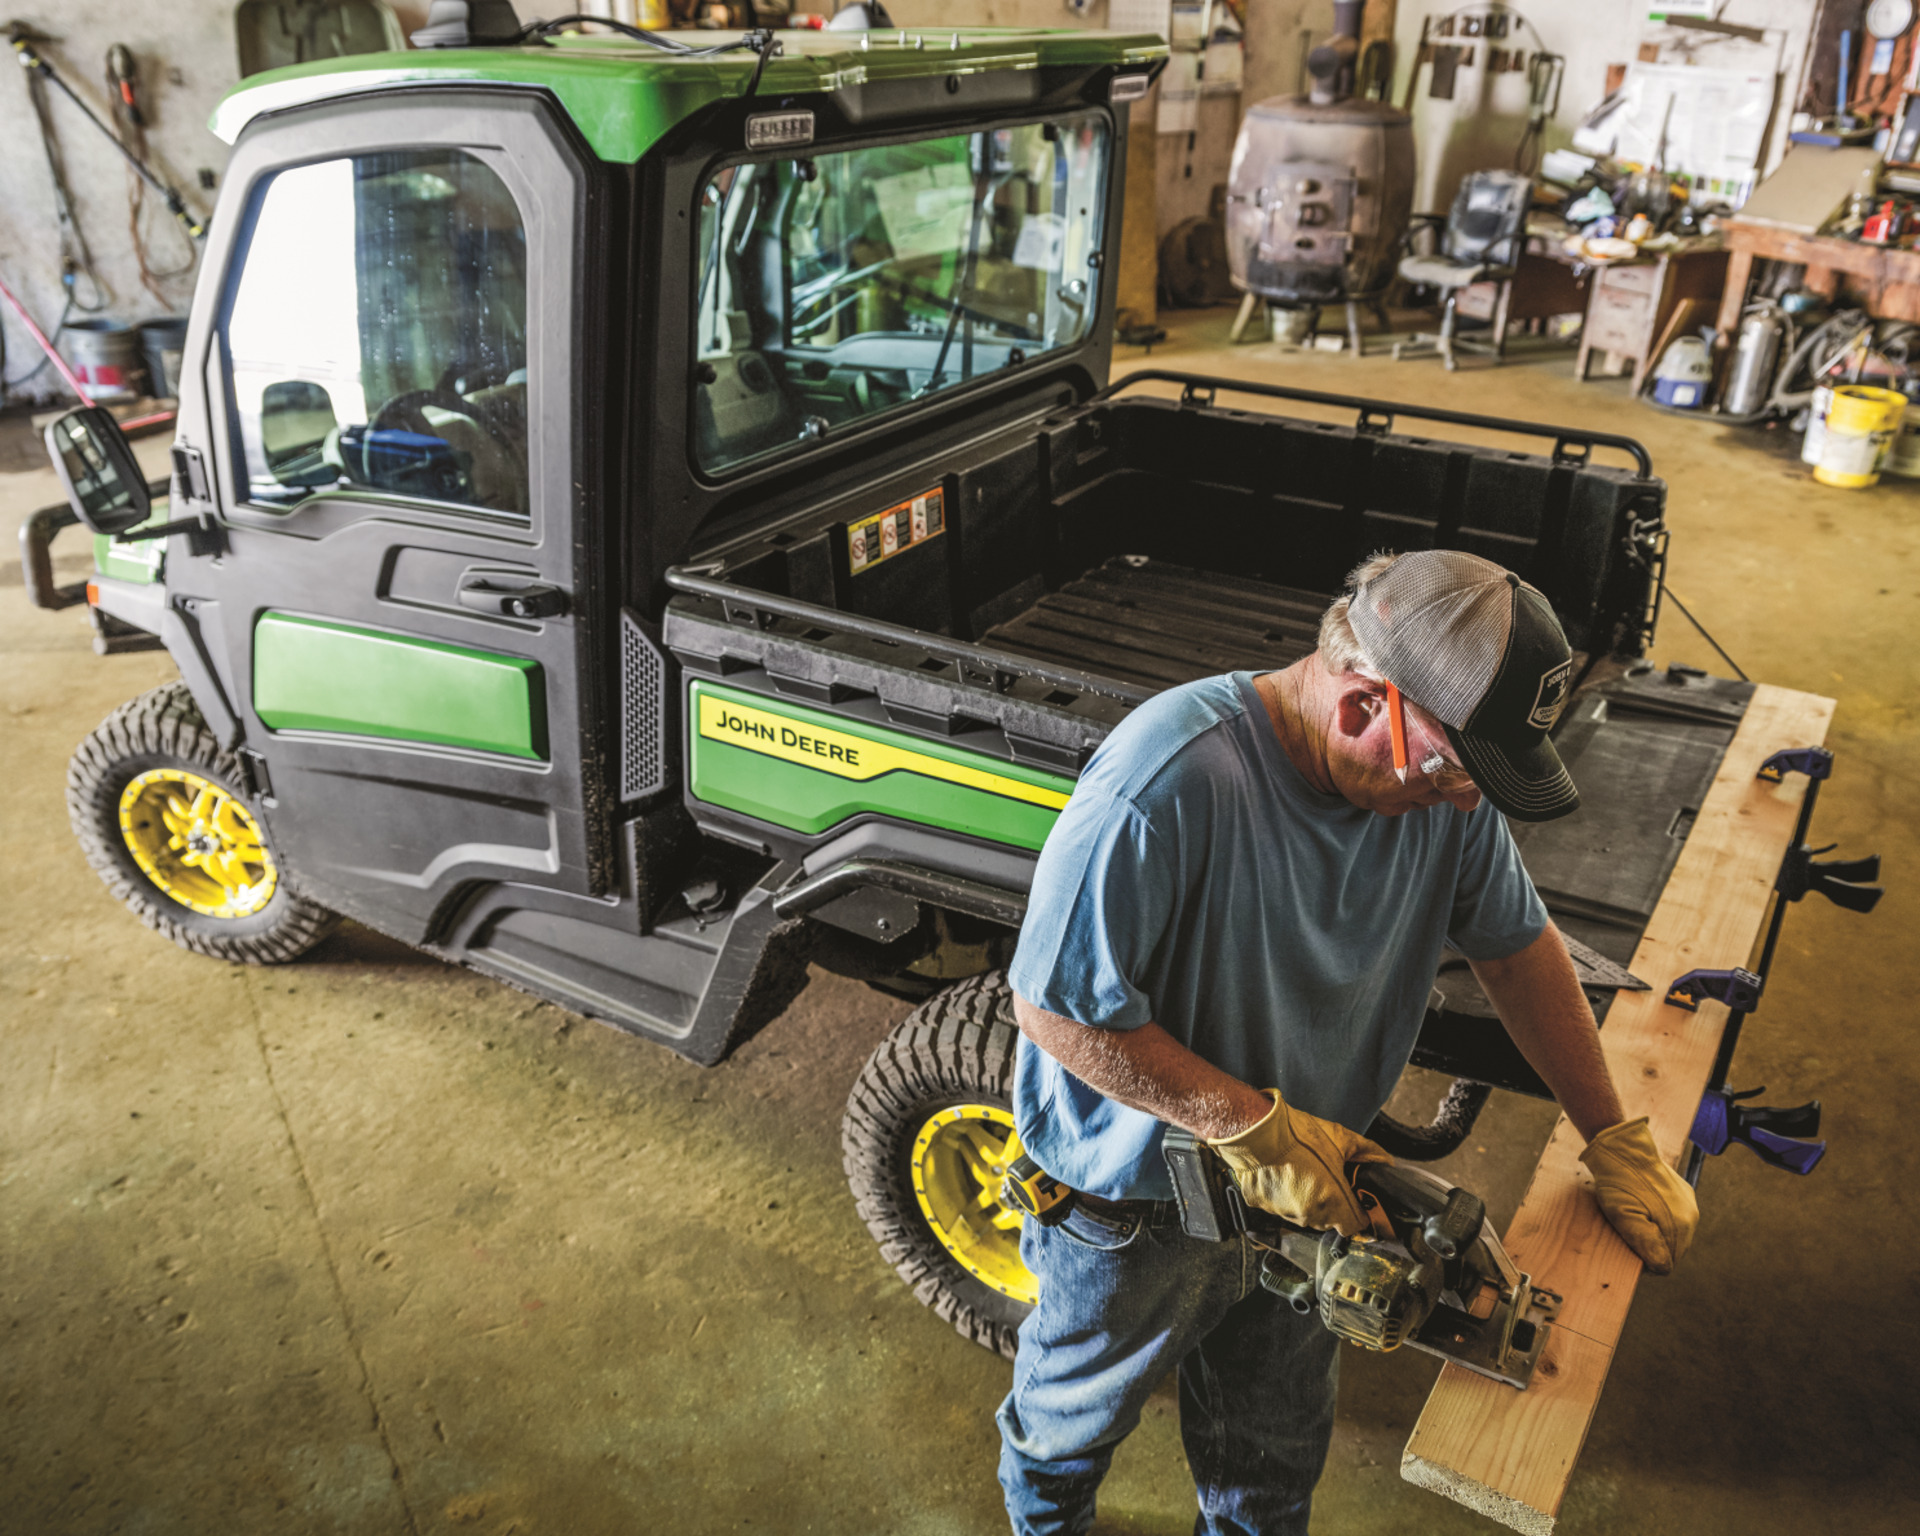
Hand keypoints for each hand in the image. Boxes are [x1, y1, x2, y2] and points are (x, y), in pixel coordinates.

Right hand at [1208, 1090, 1391, 1236]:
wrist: (1257, 1131)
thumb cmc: (1295, 1135)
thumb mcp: (1339, 1138)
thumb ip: (1368, 1152)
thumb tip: (1384, 1160)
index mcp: (1333, 1201)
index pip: (1354, 1226)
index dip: (1358, 1214)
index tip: (1357, 1204)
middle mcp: (1309, 1214)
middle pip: (1329, 1222)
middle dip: (1333, 1205)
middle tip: (1329, 1182)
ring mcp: (1285, 1212)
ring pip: (1304, 1215)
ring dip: (1308, 1202)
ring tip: (1304, 1175)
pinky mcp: (1263, 1206)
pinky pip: (1280, 1207)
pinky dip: (1284, 1196)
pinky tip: (1284, 1175)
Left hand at [1580, 1116, 1698, 1273]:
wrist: (1623, 1149)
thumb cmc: (1619, 1184)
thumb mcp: (1624, 1217)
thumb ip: (1646, 1245)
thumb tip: (1663, 1268)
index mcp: (1679, 1226)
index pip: (1668, 1263)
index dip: (1649, 1263)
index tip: (1631, 1251)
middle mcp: (1691, 1216)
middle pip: (1674, 1250)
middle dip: (1655, 1249)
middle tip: (1631, 1236)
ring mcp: (1689, 1203)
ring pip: (1676, 1234)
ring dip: (1659, 1234)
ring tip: (1638, 1221)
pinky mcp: (1685, 1193)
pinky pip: (1677, 1217)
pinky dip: (1663, 1220)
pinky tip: (1646, 1210)